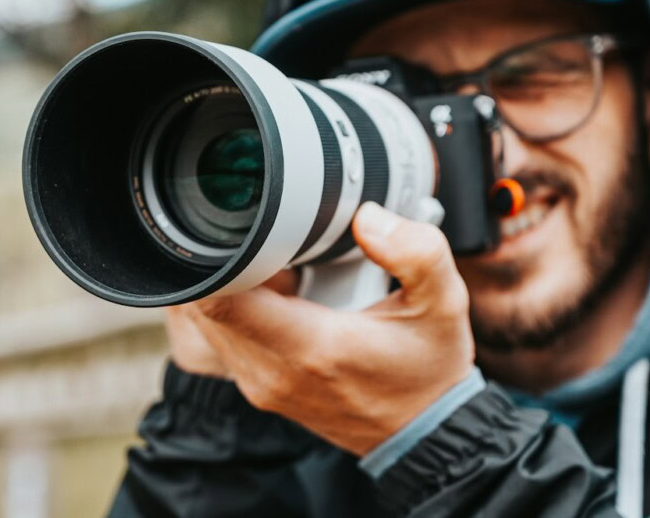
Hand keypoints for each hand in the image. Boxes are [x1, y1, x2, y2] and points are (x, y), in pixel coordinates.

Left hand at [185, 202, 475, 455]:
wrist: (425, 433)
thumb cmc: (428, 369)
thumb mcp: (443, 302)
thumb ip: (415, 251)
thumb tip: (368, 216)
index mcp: (310, 348)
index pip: (222, 298)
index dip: (221, 253)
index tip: (248, 227)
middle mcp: (272, 372)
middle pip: (205, 304)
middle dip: (224, 261)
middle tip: (268, 240)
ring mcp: (260, 385)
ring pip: (207, 322)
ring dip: (228, 285)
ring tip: (277, 267)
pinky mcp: (259, 388)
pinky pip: (222, 338)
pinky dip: (237, 309)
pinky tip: (280, 295)